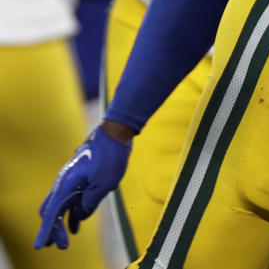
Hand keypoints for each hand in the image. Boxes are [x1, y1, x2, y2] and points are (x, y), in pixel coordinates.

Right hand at [34, 126, 131, 249]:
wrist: (114, 134)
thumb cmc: (109, 158)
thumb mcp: (103, 185)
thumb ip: (89, 203)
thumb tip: (79, 215)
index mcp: (66, 185)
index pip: (51, 214)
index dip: (47, 231)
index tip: (42, 246)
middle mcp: (63, 182)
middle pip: (52, 211)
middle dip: (53, 229)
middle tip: (59, 245)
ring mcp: (70, 179)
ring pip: (61, 205)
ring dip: (62, 222)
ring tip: (66, 240)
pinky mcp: (79, 177)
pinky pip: (71, 199)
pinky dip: (72, 212)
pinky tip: (77, 223)